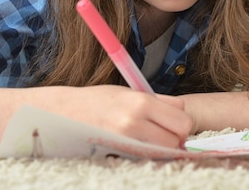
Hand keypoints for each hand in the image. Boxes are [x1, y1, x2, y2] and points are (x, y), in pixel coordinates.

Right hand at [55, 85, 192, 148]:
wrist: (66, 113)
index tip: (175, 120)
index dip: (181, 121)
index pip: (182, 119)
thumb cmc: (100, 100)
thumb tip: (182, 111)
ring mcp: (126, 141)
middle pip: (177, 138)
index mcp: (141, 102)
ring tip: (151, 136)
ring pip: (164, 151)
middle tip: (166, 131)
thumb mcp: (131, 92)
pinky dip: (149, 152)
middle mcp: (135, 123)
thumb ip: (159, 101)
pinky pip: (147, 157)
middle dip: (176, 136)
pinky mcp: (119, 154)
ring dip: (164, 146)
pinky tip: (140, 143)